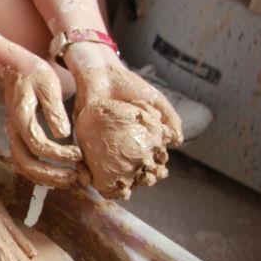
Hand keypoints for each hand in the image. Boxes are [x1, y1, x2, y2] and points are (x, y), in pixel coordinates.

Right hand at [2, 64, 81, 187]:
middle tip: (75, 178)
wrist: (16, 69)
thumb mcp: (48, 84)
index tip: (79, 154)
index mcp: (20, 116)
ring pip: (23, 166)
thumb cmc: (35, 74)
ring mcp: (13, 136)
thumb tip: (63, 133)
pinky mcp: (18, 139)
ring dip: (46, 178)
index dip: (58, 154)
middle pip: (25, 162)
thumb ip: (54, 109)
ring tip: (70, 181)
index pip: (36, 143)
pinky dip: (40, 174)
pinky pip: (24, 162)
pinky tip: (59, 174)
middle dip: (50, 175)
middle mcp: (13, 130)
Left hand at [72, 64, 182, 199]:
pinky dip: (86, 172)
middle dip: (132, 182)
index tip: (158, 173)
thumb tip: (178, 141)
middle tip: (138, 183)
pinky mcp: (82, 138)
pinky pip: (83, 159)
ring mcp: (100, 144)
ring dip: (109, 184)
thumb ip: (170, 118)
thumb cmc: (129, 85)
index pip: (146, 162)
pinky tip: (90, 178)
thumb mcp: (155, 101)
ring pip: (105, 172)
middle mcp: (119, 145)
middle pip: (126, 172)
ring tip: (117, 188)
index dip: (152, 171)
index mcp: (137, 140)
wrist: (101, 71)